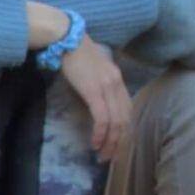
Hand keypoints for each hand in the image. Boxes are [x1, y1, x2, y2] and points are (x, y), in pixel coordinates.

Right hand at [54, 36, 131, 162]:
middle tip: (110, 157)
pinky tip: (95, 142)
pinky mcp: (94, 91)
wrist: (67, 37)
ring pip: (116, 123)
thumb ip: (99, 83)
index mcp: (118, 80)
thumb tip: (96, 100)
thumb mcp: (92, 69)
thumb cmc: (75, 52)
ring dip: (110, 142)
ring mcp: (107, 88)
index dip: (125, 130)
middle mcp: (117, 84)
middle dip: (119, 142)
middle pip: (125, 120)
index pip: (127, 111)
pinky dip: (101, 134)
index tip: (117, 144)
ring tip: (102, 155)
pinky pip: (102, 118)